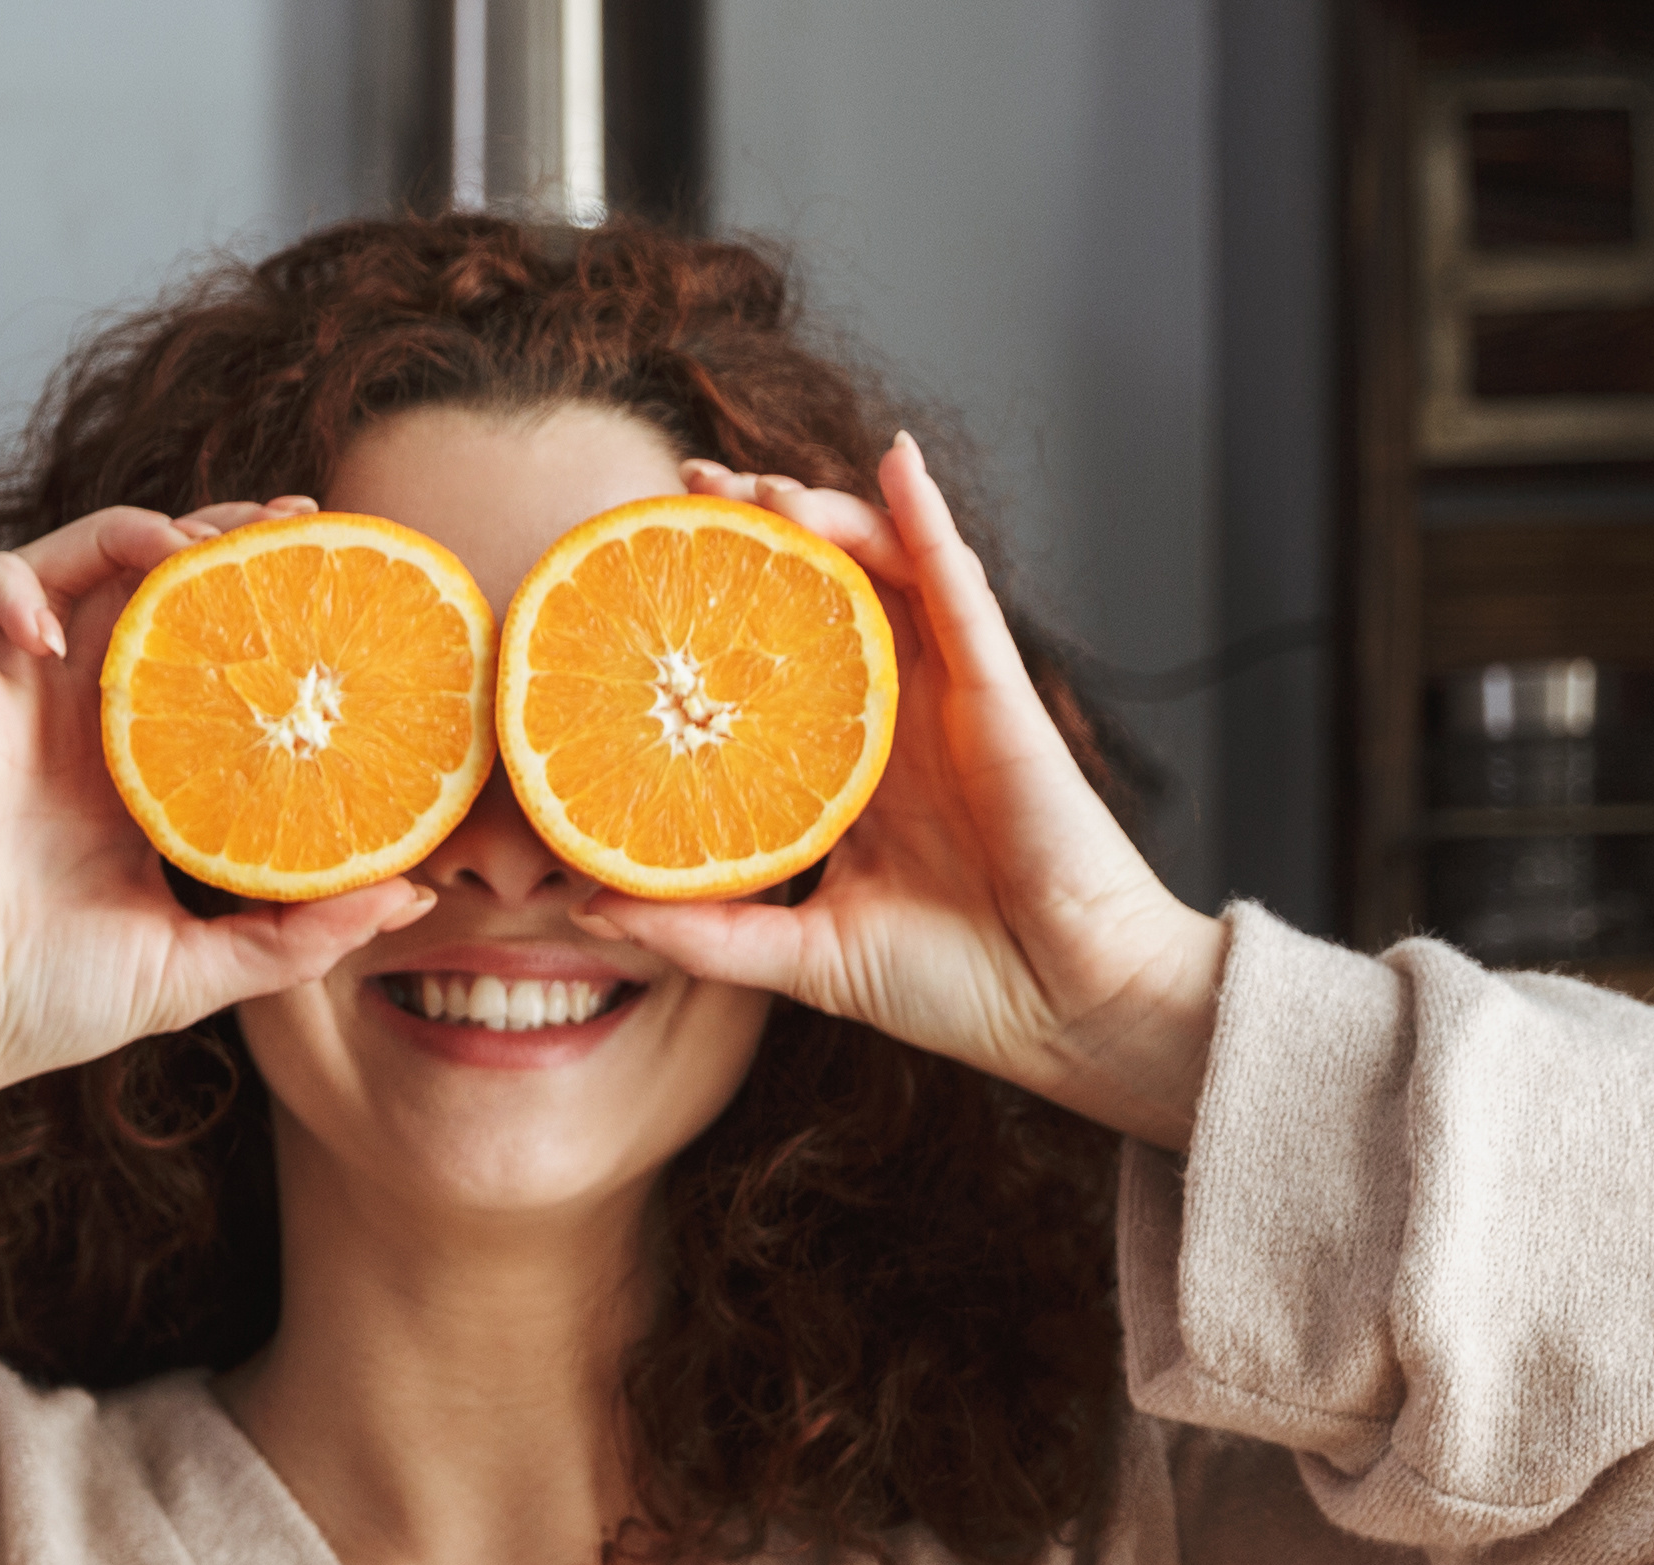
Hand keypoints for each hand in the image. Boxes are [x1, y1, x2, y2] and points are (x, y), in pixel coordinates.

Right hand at [0, 501, 436, 1210]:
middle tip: (293, 527)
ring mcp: (15, 694)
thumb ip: (301, 933)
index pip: (211, 654)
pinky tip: (62, 628)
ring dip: (139, 533)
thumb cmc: (46, 1003)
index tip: (335, 577)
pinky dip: (19, 582)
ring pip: (78, 561)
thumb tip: (413, 893)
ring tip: (194, 552)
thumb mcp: (202, 968)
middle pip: (156, 584)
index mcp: (139, 770)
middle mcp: (81, 717)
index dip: (265, 605)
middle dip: (222, 539)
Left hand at [567, 437, 1232, 1151]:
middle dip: (758, 532)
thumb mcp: (803, 958)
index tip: (644, 572)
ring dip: (825, 514)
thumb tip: (589, 907)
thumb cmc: (957, 986)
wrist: (1064, 1012)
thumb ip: (704, 931)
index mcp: (850, 771)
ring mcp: (953, 700)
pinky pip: (961, 590)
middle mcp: (898, 721)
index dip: (719, 608)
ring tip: (757, 484)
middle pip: (823, 594)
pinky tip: (897, 463)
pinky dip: (928, 522)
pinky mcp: (1003, 696)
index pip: (775, 664)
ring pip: (885, 572)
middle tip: (686, 488)